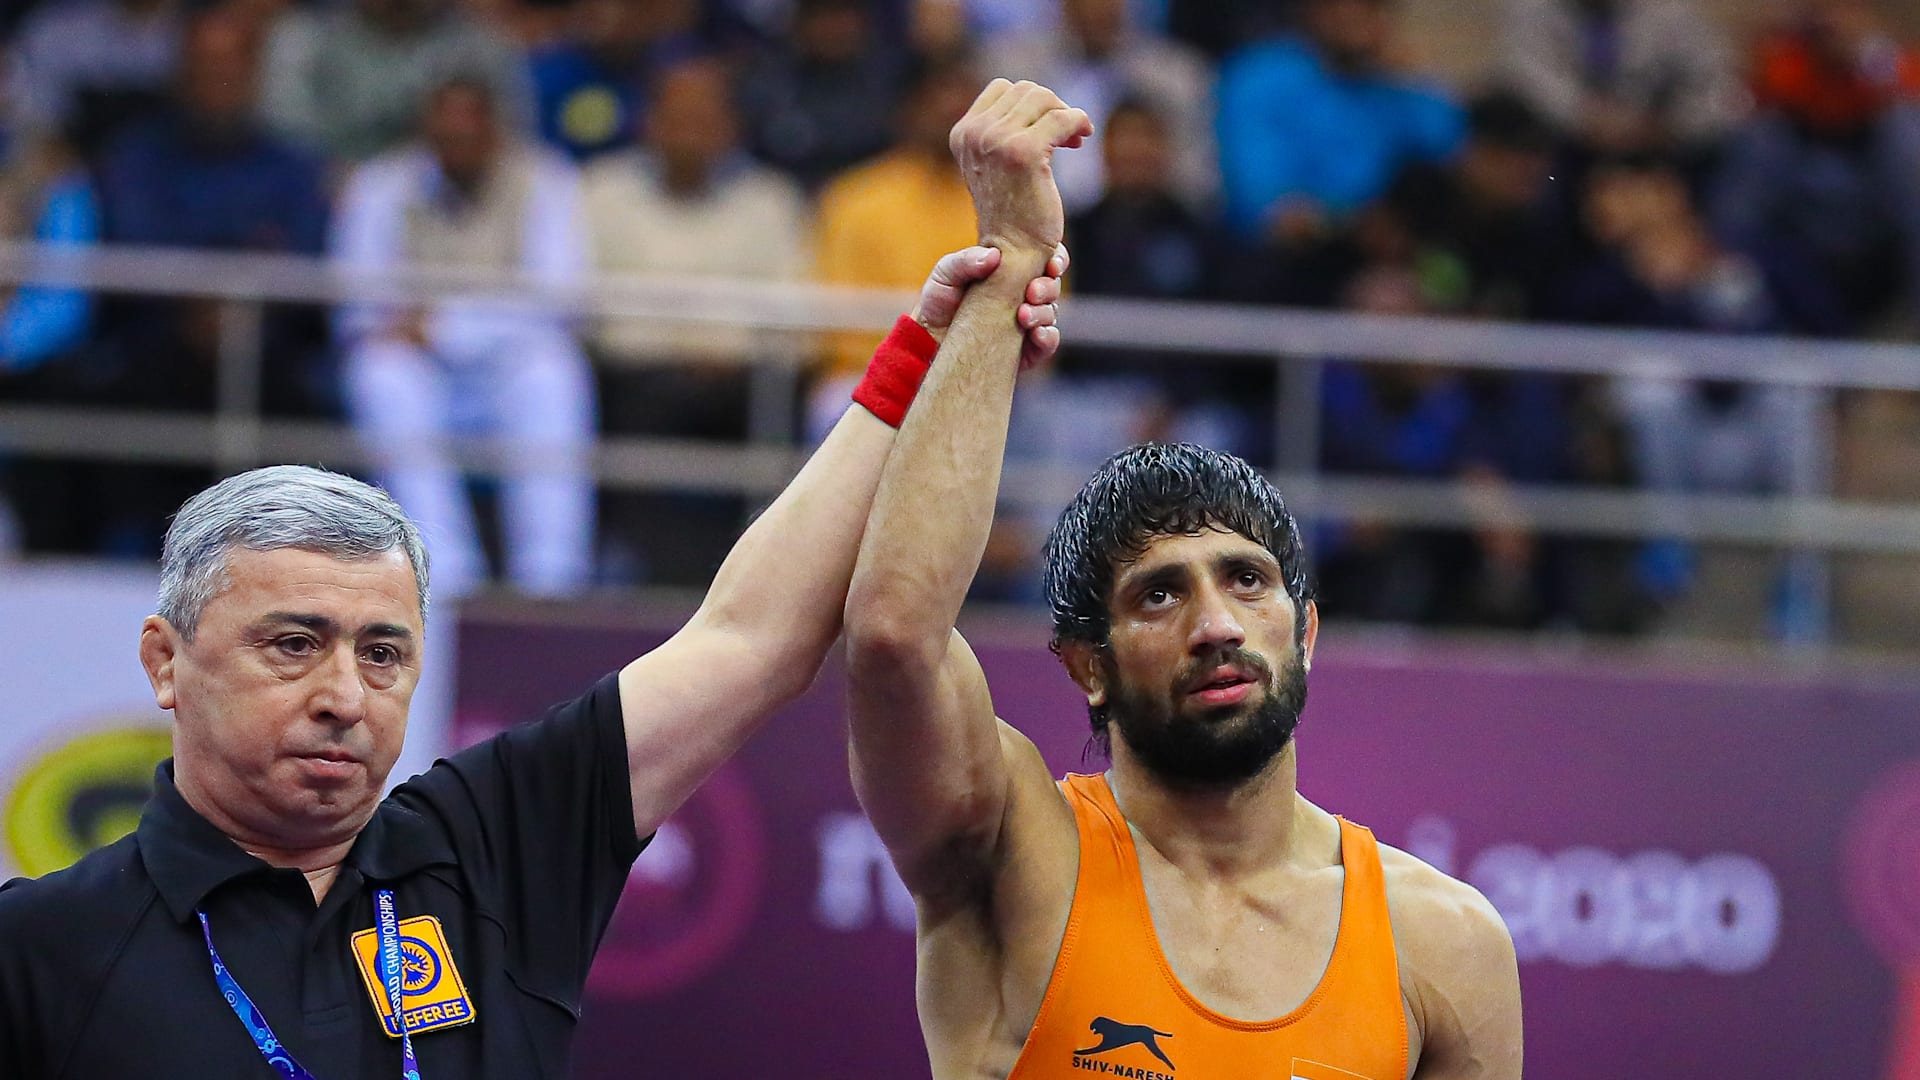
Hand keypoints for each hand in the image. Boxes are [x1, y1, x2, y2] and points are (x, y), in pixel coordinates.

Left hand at [912, 242, 1069, 370]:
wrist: (929, 339)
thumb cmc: (939, 300)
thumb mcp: (946, 273)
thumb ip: (966, 260)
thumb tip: (994, 256)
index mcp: (1013, 271)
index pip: (1045, 259)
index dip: (1057, 258)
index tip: (1051, 263)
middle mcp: (1025, 295)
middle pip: (1052, 286)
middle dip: (1048, 287)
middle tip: (1032, 291)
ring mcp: (1028, 322)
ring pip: (1051, 313)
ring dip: (1044, 312)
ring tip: (1023, 314)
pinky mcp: (1027, 349)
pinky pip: (1048, 343)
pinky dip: (1048, 337)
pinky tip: (1036, 333)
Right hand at [949, 79, 1092, 264]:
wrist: (1012, 252)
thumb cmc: (1011, 211)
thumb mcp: (995, 163)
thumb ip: (1002, 130)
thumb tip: (1040, 97)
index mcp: (963, 133)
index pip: (1003, 88)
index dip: (1030, 103)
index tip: (1046, 127)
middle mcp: (975, 133)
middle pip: (1026, 90)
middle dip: (1051, 107)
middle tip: (1067, 134)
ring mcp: (997, 141)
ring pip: (1044, 99)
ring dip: (1066, 115)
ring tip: (1075, 138)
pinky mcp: (1025, 152)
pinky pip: (1063, 118)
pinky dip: (1079, 123)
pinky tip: (1082, 138)